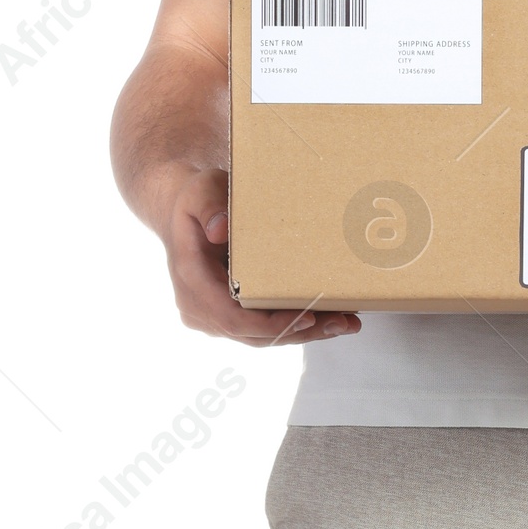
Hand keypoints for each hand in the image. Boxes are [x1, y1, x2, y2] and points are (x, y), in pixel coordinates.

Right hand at [164, 169, 361, 346]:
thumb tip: (219, 230)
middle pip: (252, 334)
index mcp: (191, 279)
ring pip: (260, 336)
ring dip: (303, 333)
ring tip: (344, 323)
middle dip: (299, 331)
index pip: (231, 318)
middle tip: (341, 322)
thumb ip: (208, 206)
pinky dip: (293, 325)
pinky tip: (328, 319)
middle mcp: (198, 306)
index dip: (270, 325)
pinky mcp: (227, 316)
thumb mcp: (201, 191)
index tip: (307, 318)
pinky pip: (261, 328)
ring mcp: (211, 315)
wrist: (183, 211)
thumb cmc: (196, 199)